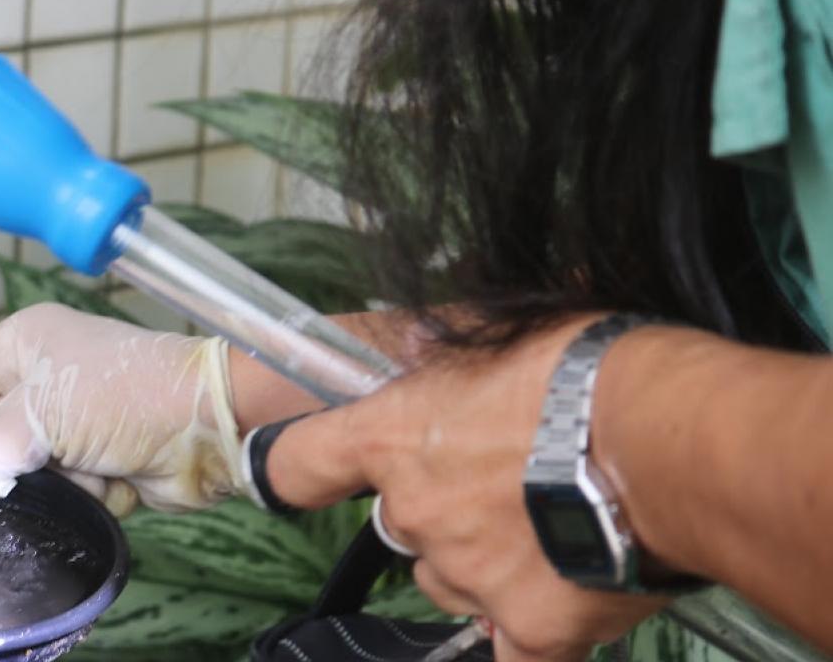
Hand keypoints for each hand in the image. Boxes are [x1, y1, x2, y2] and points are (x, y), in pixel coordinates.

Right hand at [0, 303, 244, 514]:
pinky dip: (93, 493)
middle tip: (39, 467)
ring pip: (30, 473)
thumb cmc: (131, 395)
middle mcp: (44, 380)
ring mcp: (74, 422)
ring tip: (93, 468)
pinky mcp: (101, 459)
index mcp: (24, 345)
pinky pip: (69, 491)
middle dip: (19, 462)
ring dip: (61, 482)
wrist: (209, 427)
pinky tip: (119, 477)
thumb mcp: (44, 409)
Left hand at [269, 315, 668, 660]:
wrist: (667, 441)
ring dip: (487, 562)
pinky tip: (560, 609)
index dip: (296, 468)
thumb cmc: (587, 366)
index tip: (303, 472)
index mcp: (391, 436)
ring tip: (557, 522)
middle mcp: (414, 511)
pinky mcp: (532, 627)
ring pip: (456, 581)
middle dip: (440, 509)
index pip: (300, 464)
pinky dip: (530, 633)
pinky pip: (515, 649)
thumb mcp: (500, 334)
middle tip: (507, 478)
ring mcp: (469, 575)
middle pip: (402, 525)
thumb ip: (452, 355)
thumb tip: (426, 333)